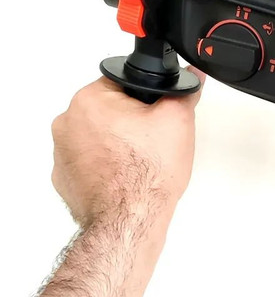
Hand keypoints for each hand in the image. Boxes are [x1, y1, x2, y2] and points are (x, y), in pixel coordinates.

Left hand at [51, 71, 204, 226]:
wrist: (130, 219)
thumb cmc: (146, 175)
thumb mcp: (178, 120)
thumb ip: (183, 92)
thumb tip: (191, 77)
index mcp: (89, 100)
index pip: (122, 84)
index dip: (147, 99)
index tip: (156, 116)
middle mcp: (67, 123)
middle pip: (109, 110)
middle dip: (131, 122)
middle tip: (151, 140)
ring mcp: (61, 153)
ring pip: (99, 136)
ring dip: (117, 144)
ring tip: (140, 161)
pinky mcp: (65, 178)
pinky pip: (89, 162)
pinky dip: (106, 166)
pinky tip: (126, 176)